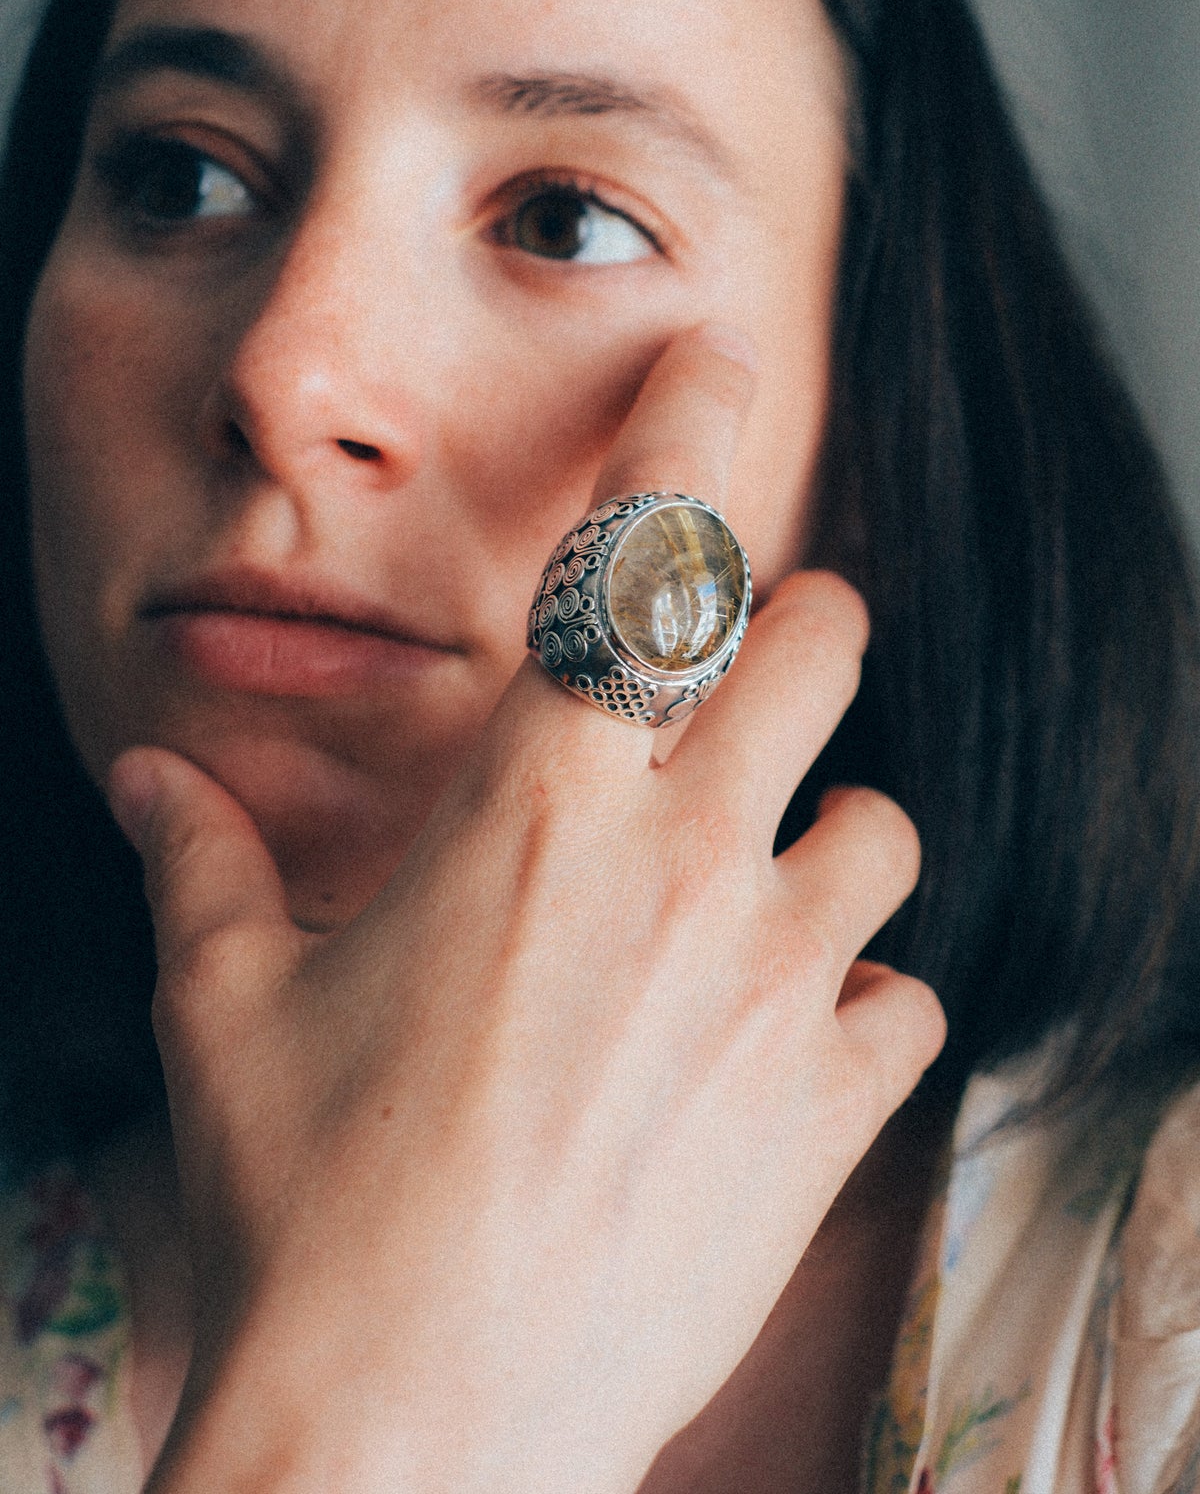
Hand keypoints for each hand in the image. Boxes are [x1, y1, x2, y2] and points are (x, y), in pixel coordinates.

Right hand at [109, 327, 944, 1493]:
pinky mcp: (830, 1106)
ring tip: (755, 889)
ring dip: (830, 831)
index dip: (690, 429)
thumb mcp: (229, 1006)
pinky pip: (904, 1002)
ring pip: (887, 821)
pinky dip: (859, 1004)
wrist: (412, 1423)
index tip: (723, 353)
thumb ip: (201, 864)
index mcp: (537, 805)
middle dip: (799, 629)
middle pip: (822, 642)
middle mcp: (685, 862)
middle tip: (744, 675)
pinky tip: (785, 1048)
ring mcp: (776, 983)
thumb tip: (146, 780)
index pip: (642, 558)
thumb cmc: (309, 1198)